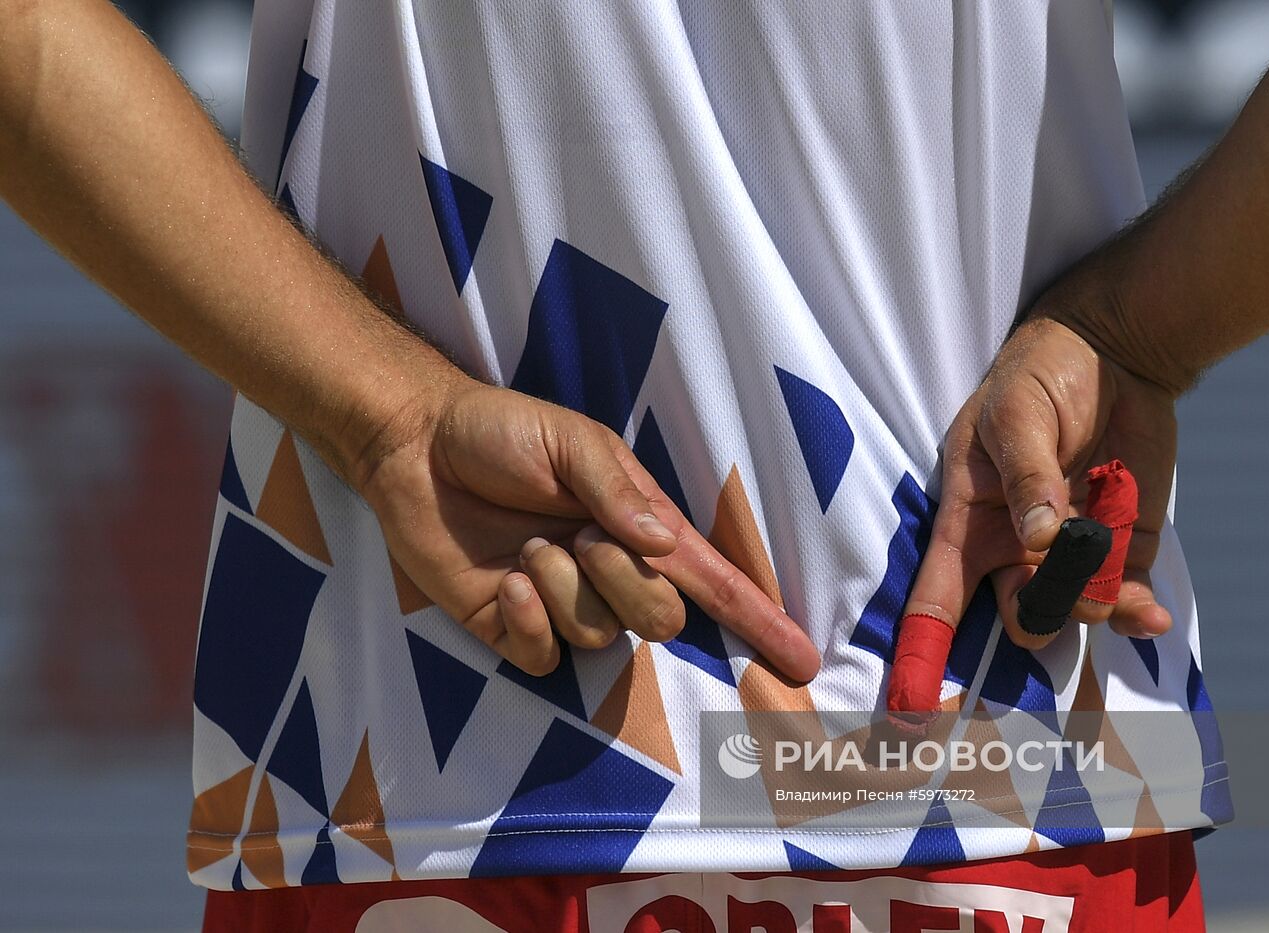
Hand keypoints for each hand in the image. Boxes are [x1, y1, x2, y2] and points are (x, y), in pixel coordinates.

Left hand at [349, 377, 820, 679]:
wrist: (416, 446)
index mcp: (639, 527)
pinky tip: (508, 580)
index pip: (714, 582)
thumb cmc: (502, 433)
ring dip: (565, 586)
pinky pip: (545, 658)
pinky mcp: (513, 632)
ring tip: (528, 544)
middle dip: (627, 581)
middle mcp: (610, 573)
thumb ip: (620, 492)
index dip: (760, 621)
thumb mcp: (573, 441)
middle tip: (580, 534)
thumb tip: (664, 545)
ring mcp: (562, 606)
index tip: (803, 661)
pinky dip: (530, 620)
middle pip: (661, 619)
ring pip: (601, 636)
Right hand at [902, 317, 1175, 650]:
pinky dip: (1136, 613)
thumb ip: (1027, 476)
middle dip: (1039, 613)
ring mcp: (1067, 554)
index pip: (935, 598)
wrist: (1116, 351)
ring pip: (1072, 613)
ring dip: (1092, 605)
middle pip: (1015, 614)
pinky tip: (1150, 617)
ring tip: (1109, 571)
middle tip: (1061, 579)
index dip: (923, 653)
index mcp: (969, 519)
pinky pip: (1124, 599)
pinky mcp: (1119, 549)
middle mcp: (1012, 548)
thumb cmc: (1039, 374)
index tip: (911, 709)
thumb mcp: (1015, 413)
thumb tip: (1040, 539)